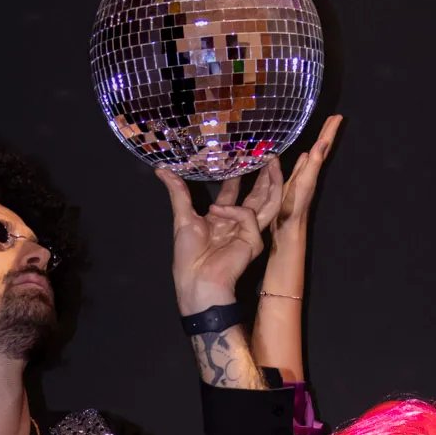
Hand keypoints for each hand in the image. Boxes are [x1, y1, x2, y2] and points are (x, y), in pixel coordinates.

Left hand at [155, 160, 283, 315]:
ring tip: (273, 162)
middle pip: (257, 196)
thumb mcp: (182, 217)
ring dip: (272, 182)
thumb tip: (162, 170)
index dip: (237, 174)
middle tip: (269, 153)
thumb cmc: (188, 257)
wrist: (195, 281)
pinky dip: (232, 210)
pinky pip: (247, 216)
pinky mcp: (253, 241)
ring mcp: (248, 233)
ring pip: (267, 203)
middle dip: (264, 175)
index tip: (239, 154)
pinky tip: (215, 210)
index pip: (234, 192)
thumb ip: (178, 192)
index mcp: (222, 219)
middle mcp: (237, 224)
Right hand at [271, 113, 342, 244]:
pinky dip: (303, 158)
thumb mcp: (304, 182)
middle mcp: (310, 172)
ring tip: (320, 133)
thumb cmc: (295, 207)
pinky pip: (301, 166)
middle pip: (320, 149)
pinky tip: (302, 155)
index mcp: (313, 169)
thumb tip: (323, 141)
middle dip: (326, 133)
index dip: (330, 131)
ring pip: (312, 156)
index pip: (324, 146)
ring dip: (316, 144)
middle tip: (333, 118)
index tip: (338, 116)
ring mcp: (302, 179)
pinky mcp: (294, 185)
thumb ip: (314, 163)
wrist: (288, 228)